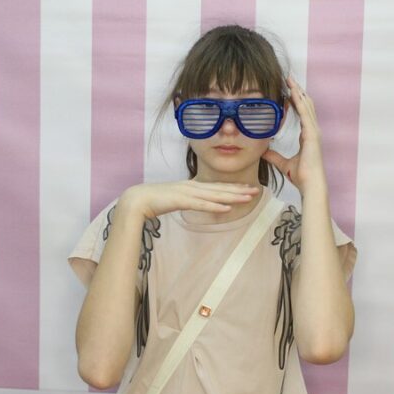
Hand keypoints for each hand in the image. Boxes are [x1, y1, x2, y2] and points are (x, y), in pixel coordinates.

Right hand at [120, 179, 260, 219]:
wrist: (137, 200)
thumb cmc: (154, 200)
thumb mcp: (175, 199)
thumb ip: (188, 200)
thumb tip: (198, 203)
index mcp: (191, 186)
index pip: (216, 186)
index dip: (233, 187)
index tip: (248, 187)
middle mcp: (192, 186)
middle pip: (220, 188)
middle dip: (239, 190)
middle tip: (257, 190)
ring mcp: (187, 192)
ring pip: (214, 195)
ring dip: (232, 196)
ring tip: (248, 197)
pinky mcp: (181, 200)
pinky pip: (201, 204)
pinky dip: (215, 205)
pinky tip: (227, 207)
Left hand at [262, 75, 326, 193]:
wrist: (310, 183)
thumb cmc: (301, 176)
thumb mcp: (283, 163)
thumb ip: (274, 156)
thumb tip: (263, 152)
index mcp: (308, 136)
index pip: (302, 113)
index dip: (296, 101)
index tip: (288, 91)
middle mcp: (312, 131)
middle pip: (306, 105)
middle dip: (298, 91)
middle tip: (289, 78)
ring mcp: (314, 131)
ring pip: (306, 105)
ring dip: (298, 92)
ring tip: (290, 80)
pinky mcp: (312, 134)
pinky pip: (305, 113)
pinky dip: (300, 102)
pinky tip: (293, 93)